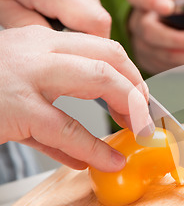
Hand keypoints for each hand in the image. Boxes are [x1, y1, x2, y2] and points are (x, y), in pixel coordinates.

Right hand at [0, 26, 152, 171]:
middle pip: (110, 56)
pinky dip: (94, 149)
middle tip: (146, 115)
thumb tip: (85, 155)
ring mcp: (27, 76)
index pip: (103, 49)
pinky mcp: (15, 108)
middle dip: (138, 86)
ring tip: (139, 131)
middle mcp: (39, 50)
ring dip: (128, 106)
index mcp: (41, 43)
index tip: (142, 101)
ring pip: (99, 78)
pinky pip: (67, 129)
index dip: (131, 75)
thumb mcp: (18, 96)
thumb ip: (53, 122)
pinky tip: (108, 162)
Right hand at [126, 0, 183, 73]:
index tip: (168, 7)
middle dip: (181, 41)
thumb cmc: (171, 6)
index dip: (152, 1)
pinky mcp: (152, 64)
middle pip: (153, 34)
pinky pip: (174, 69)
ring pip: (166, 57)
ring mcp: (143, 47)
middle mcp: (138, 24)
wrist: (154, 27)